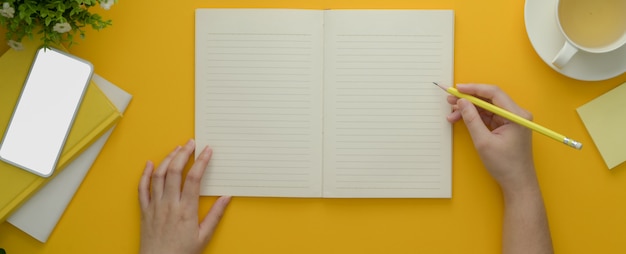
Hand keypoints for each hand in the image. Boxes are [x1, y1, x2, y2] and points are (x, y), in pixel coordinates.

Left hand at [139, 139, 230, 253]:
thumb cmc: (181, 253)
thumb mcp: (204, 236)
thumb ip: (215, 215)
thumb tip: (226, 198)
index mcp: (185, 210)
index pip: (194, 178)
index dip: (202, 161)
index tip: (207, 151)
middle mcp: (169, 204)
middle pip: (175, 171)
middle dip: (183, 153)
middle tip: (190, 143)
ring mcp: (155, 206)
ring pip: (158, 175)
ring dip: (168, 159)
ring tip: (176, 150)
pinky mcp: (144, 210)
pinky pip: (142, 188)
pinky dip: (145, 174)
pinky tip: (149, 164)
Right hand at [446, 84, 535, 192]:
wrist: (517, 182)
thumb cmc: (505, 165)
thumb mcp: (484, 142)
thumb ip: (472, 120)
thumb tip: (462, 103)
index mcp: (516, 115)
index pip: (494, 93)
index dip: (474, 89)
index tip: (458, 89)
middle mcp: (516, 114)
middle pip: (489, 99)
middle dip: (468, 99)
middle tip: (450, 100)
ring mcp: (512, 120)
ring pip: (487, 108)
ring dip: (469, 109)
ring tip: (452, 112)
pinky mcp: (507, 126)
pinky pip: (489, 116)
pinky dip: (475, 117)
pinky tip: (461, 118)